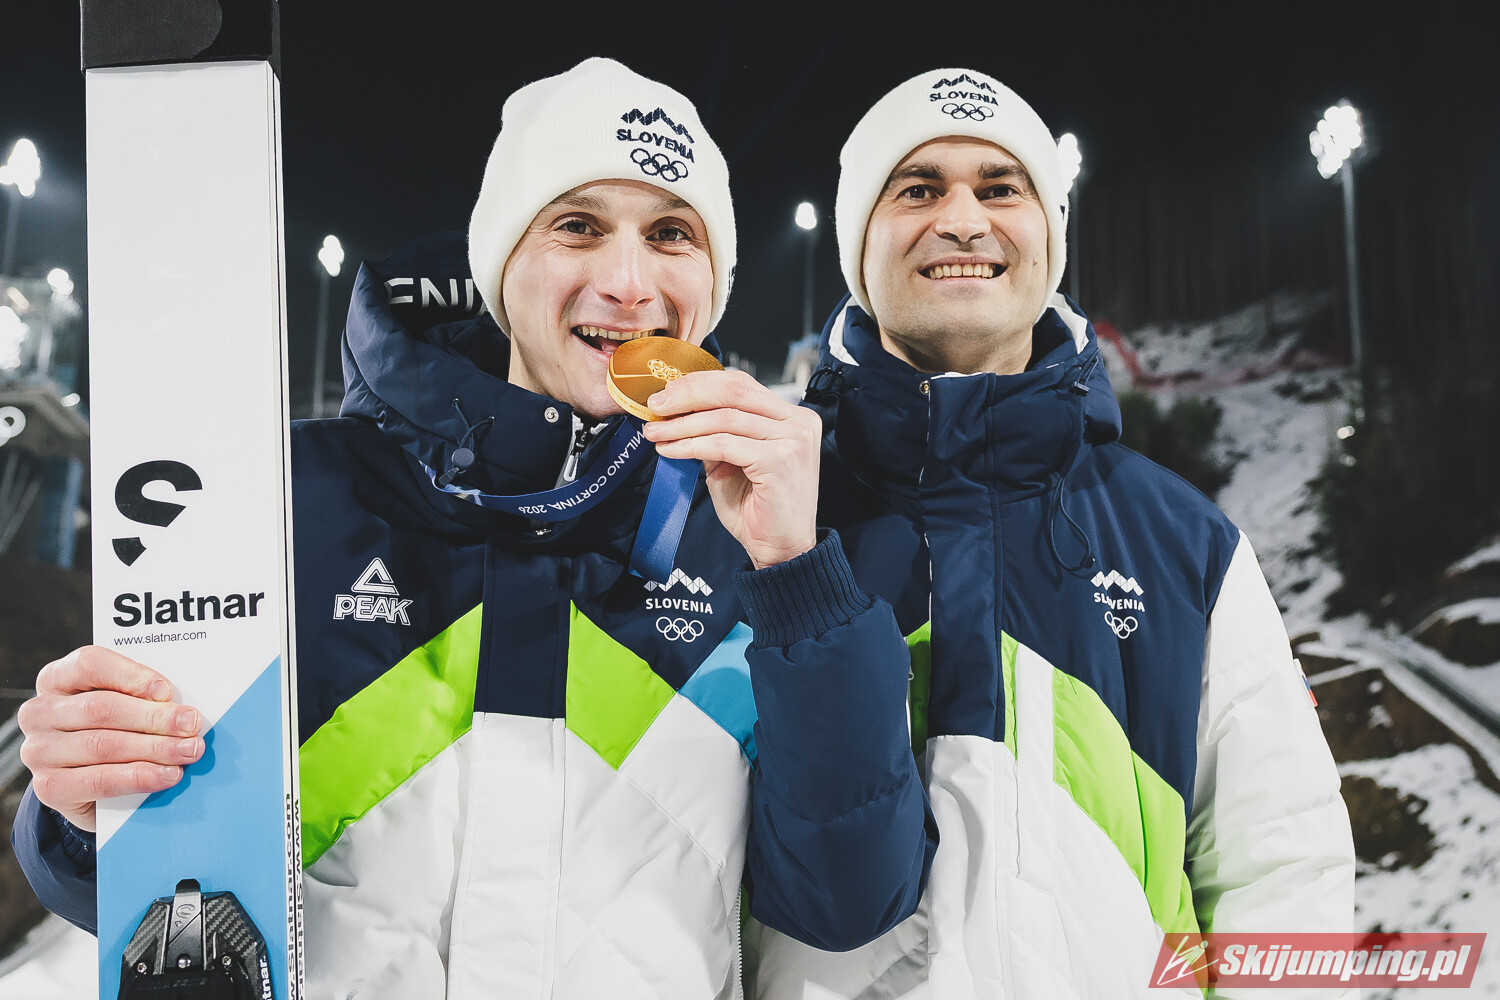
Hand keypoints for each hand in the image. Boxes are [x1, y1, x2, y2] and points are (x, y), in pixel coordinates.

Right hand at [17, 646, 203, 831]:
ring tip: (187, 751)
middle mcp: (39, 712)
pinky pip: (100, 781)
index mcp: (56, 679)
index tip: (166, 690)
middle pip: (102, 708)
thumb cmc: (111, 729)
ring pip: (103, 745)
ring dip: (154, 748)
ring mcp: (38, 751)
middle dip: (154, 717)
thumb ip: (142, 697)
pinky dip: (139, 777)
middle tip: (191, 725)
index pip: (90, 664)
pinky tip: (167, 775)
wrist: (84, 783)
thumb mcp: (121, 704)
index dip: (131, 675)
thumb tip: (183, 707)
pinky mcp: (47, 788)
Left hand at [641, 369, 820, 568]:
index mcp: (791, 416)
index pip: (741, 385)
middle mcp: (798, 423)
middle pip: (734, 392)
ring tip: (655, 431)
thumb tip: (677, 410)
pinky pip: (723, 445)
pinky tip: (671, 450)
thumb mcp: (732, 461)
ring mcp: (792, 441)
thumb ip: (716, 433)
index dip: (700, 383)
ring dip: (682, 424)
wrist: (781, 550)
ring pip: (724, 418)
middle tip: (656, 405)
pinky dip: (691, 445)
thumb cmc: (759, 509)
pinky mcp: (779, 461)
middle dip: (688, 395)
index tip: (667, 392)